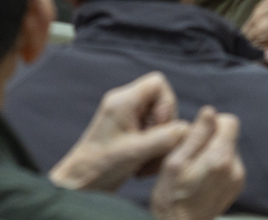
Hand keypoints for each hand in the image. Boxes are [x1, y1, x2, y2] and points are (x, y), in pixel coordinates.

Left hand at [49, 72, 185, 190]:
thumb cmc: (101, 166)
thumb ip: (164, 138)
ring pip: (160, 122)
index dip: (167, 105)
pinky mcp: (129, 133)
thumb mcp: (136, 152)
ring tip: (146, 164)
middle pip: (162, 104)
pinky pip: (153, 135)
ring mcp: (127, 119)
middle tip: (155, 151)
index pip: (158, 83)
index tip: (159, 129)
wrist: (80, 184)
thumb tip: (186, 129)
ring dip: (160, 145)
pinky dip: (154, 151)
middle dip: (165, 130)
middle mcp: (125, 105)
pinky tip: (142, 168)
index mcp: (123, 101)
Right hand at [147, 108, 244, 219]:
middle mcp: (235, 168)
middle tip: (188, 155)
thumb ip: (195, 136)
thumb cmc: (171, 197)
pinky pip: (228, 163)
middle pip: (228, 136)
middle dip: (209, 138)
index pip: (230, 122)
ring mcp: (237, 179)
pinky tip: (199, 178)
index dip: (211, 123)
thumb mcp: (175, 161)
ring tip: (192, 169)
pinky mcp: (236, 187)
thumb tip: (210, 112)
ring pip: (227, 149)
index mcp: (220, 159)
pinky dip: (215, 165)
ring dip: (211, 152)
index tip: (194, 136)